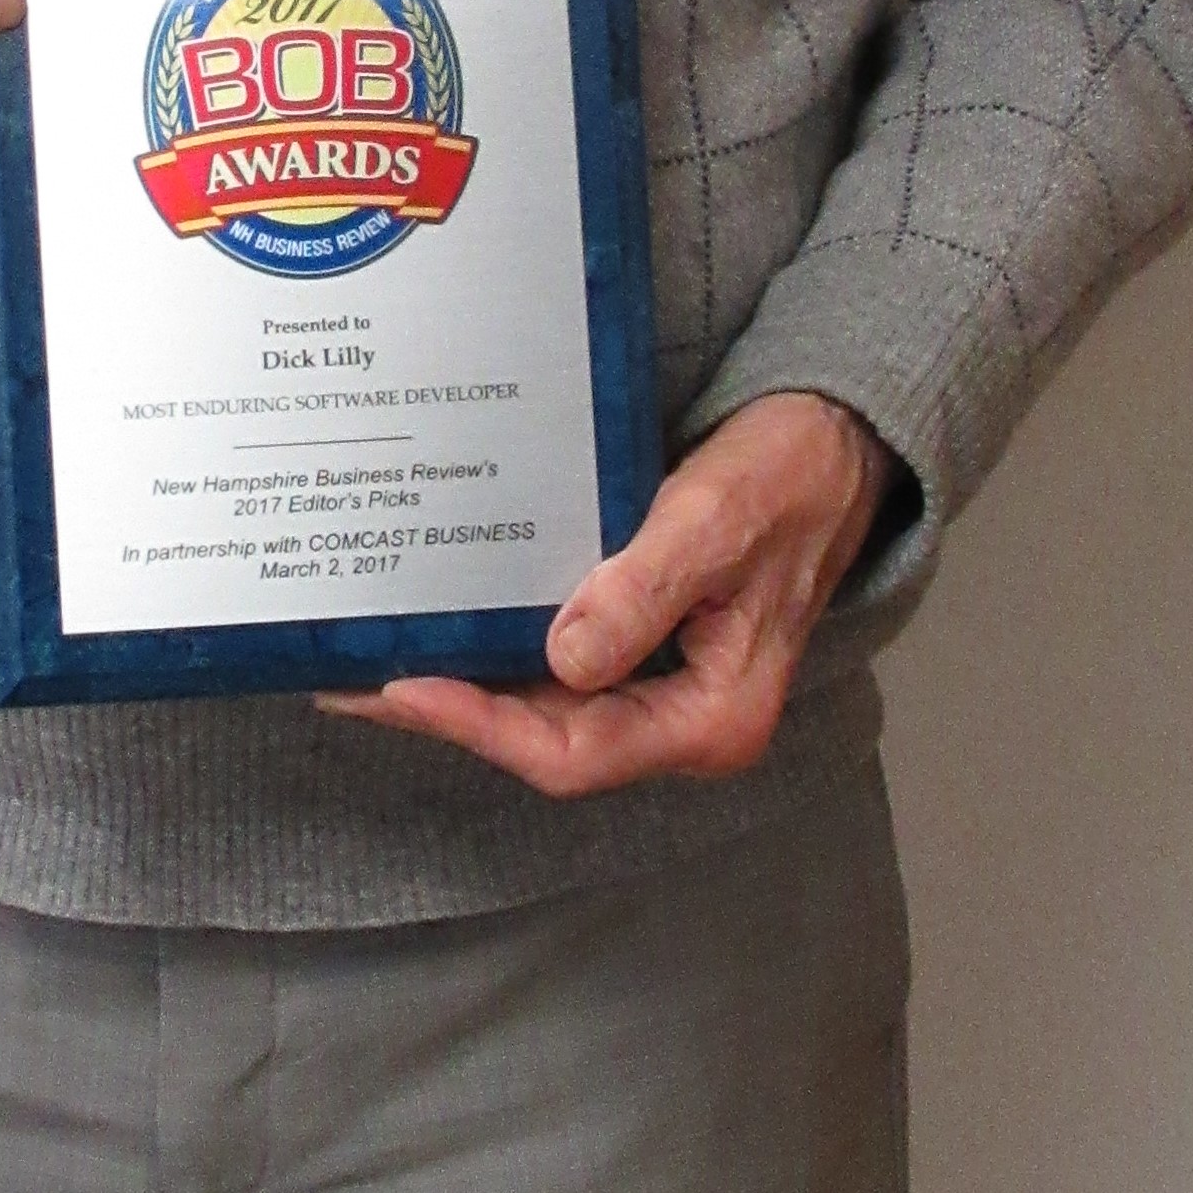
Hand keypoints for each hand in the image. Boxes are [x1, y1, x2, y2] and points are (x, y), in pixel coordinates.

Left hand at [316, 392, 892, 799]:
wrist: (834, 439)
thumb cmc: (790, 475)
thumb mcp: (717, 522)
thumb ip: (645, 590)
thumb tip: (566, 657)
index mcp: (712, 717)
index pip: (575, 753)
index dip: (483, 728)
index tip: (407, 686)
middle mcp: (683, 717)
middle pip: (550, 742)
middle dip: (453, 713)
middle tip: (358, 679)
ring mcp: (664, 684)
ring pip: (548, 710)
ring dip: (470, 685)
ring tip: (378, 655)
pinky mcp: (646, 645)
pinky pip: (561, 668)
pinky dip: (503, 649)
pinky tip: (454, 621)